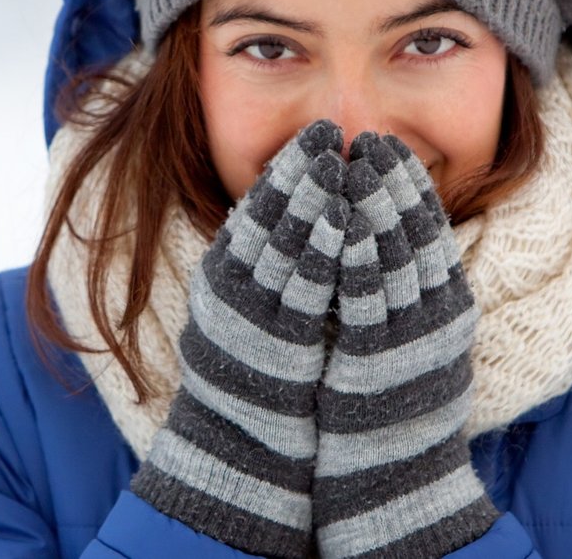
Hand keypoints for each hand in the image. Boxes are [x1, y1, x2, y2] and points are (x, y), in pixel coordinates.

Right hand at [131, 119, 349, 558]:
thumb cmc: (254, 367)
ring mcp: (253, 312)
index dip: (288, 166)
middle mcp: (231, 286)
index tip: (315, 133)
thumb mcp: (248, 302)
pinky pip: (305, 286)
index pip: (256, 205)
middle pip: (269, 214)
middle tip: (330, 131)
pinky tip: (346, 221)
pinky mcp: (279, 340)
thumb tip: (299, 207)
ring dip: (314, 198)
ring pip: (285, 242)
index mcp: (224, 271)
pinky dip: (325, 249)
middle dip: (302, 169)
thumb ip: (266, 258)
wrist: (242, 440)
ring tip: (340, 162)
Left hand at [312, 132, 498, 558]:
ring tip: (352, 162)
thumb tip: (386, 236)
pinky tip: (340, 222)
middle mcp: (436, 317)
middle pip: (416, 234)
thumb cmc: (395, 402)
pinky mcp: (377, 359)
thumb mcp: (415, 337)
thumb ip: (409, 289)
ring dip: (373, 205)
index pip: (432, 230)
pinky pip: (366, 297)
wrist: (395, 477)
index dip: (410, 185)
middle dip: (392, 182)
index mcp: (450, 306)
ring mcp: (409, 338)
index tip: (389, 146)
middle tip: (370, 139)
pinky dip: (355, 254)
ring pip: (394, 256)